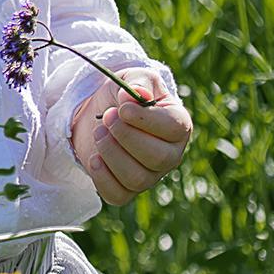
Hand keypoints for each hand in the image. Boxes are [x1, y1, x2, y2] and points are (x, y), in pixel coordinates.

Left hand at [70, 67, 193, 205]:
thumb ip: (138, 83)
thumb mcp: (130, 79)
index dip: (146, 119)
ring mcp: (150, 176)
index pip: (174, 128)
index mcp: (178, 125)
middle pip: (158, 157)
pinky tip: (94, 157)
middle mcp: (170, 154)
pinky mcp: (126, 189)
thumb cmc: (121, 96)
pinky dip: (102, 176)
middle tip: (106, 117)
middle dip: (126, 136)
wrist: (95, 113)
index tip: (122, 109)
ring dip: (111, 153)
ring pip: (137, 178)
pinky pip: (118, 195)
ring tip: (98, 132)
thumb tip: (139, 95)